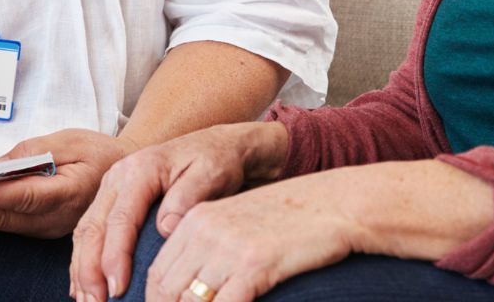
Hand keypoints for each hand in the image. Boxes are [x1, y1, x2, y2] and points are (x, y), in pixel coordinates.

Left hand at [0, 128, 133, 237]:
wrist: (126, 174)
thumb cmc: (100, 153)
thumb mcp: (70, 139)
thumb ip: (31, 152)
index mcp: (69, 192)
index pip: (23, 196)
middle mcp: (56, 217)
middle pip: (3, 216)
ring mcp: (48, 227)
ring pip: (1, 223)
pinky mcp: (41, 229)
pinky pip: (7, 223)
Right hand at [69, 122, 286, 301]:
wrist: (214, 145)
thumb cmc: (215, 160)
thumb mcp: (211, 173)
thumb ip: (187, 197)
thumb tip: (165, 228)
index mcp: (139, 170)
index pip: (120, 219)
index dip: (115, 257)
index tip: (117, 288)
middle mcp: (117, 178)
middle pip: (94, 227)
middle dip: (90, 270)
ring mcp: (111, 188)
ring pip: (86, 232)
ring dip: (83, 269)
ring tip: (88, 301)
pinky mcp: (111, 200)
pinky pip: (89, 231)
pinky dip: (84, 259)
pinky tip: (84, 284)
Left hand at [142, 173, 361, 301]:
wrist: (336, 203)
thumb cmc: (290, 220)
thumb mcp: (238, 224)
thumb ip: (209, 249)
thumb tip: (190, 290)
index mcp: (196, 220)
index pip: (157, 273)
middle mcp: (206, 231)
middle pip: (166, 290)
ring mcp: (229, 247)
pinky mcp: (255, 264)